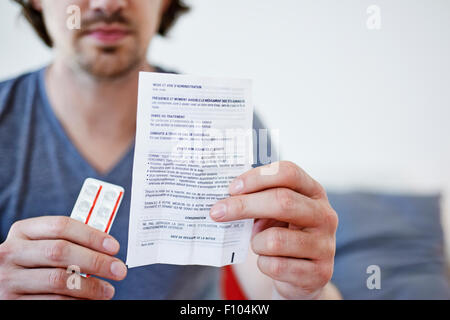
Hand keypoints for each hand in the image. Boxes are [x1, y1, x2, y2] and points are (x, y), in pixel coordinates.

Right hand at [0, 216, 126, 299]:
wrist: (1, 286)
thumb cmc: (32, 262)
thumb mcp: (42, 245)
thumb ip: (69, 241)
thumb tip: (106, 247)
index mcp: (23, 231)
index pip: (61, 226)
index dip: (91, 235)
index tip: (114, 247)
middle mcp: (11, 253)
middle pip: (60, 252)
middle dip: (95, 261)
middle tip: (118, 270)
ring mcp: (8, 280)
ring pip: (58, 280)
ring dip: (90, 287)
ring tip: (108, 290)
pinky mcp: (11, 303)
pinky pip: (51, 302)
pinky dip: (76, 302)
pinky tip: (89, 300)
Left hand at [210, 161, 337, 298]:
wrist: (299, 276)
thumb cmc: (281, 235)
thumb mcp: (272, 213)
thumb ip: (257, 200)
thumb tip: (224, 198)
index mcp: (313, 192)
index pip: (288, 172)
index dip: (257, 178)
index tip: (232, 188)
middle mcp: (325, 215)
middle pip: (282, 201)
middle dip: (243, 206)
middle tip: (216, 212)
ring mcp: (325, 245)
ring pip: (275, 239)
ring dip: (256, 243)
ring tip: (258, 245)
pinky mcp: (319, 273)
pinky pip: (275, 266)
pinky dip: (263, 265)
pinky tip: (269, 263)